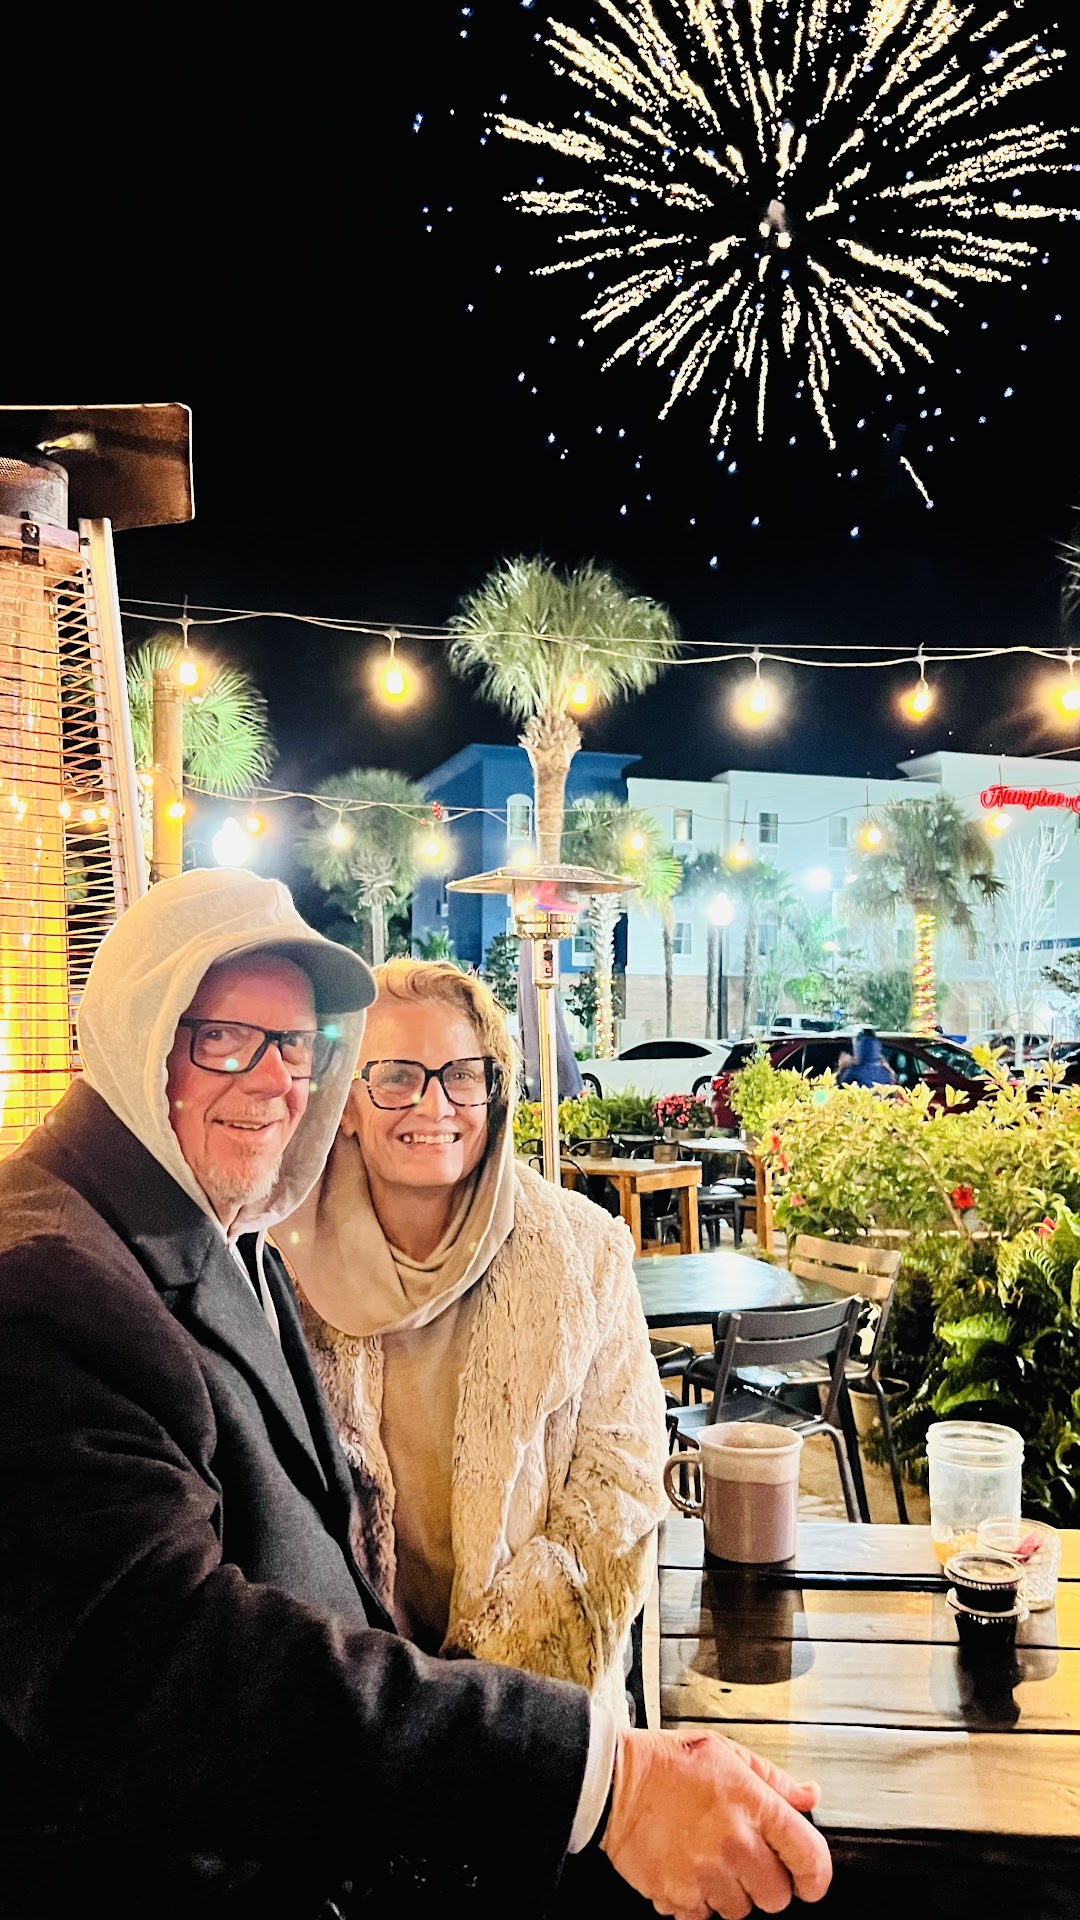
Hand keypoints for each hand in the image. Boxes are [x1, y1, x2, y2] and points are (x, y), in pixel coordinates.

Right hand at [599, 1727, 831, 1919]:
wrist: (614, 1783)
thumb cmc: (668, 1764)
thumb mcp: (727, 1753)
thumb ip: (773, 1779)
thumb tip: (808, 1796)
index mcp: (753, 1806)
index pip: (809, 1857)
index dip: (815, 1875)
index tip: (808, 1877)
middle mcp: (735, 1844)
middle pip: (778, 1897)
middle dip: (766, 1883)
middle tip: (745, 1859)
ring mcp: (707, 1875)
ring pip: (742, 1911)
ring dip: (731, 1892)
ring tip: (709, 1859)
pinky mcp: (680, 1896)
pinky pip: (705, 1916)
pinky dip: (699, 1900)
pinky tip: (688, 1869)